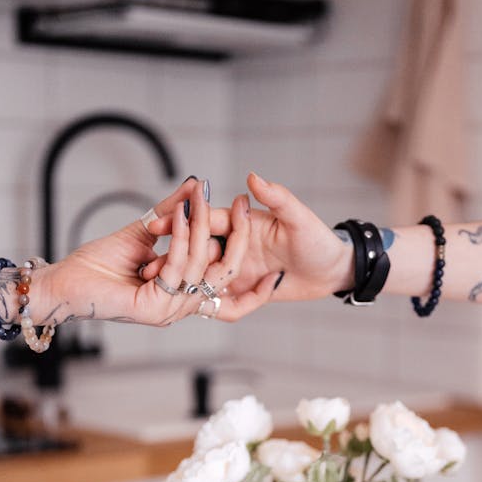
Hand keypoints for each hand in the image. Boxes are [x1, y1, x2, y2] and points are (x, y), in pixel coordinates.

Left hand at [30, 180, 255, 326]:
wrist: (65, 283)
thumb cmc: (98, 265)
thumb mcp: (143, 232)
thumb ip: (171, 213)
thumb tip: (194, 186)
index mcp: (182, 292)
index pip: (223, 268)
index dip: (238, 238)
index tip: (243, 206)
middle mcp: (180, 305)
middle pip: (222, 270)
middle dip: (233, 234)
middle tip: (238, 203)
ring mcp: (169, 310)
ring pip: (199, 266)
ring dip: (198, 228)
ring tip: (196, 200)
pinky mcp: (153, 309)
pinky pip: (176, 269)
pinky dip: (178, 238)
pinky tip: (177, 215)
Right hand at [143, 173, 353, 316]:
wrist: (333, 272)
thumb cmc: (320, 241)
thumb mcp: (299, 220)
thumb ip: (277, 198)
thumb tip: (253, 177)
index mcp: (245, 223)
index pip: (208, 221)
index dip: (185, 223)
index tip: (160, 223)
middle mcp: (237, 244)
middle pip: (198, 248)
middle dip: (174, 253)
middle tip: (149, 262)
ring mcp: (238, 267)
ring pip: (203, 273)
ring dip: (181, 278)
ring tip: (158, 285)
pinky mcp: (243, 289)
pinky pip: (218, 295)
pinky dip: (200, 297)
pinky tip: (179, 304)